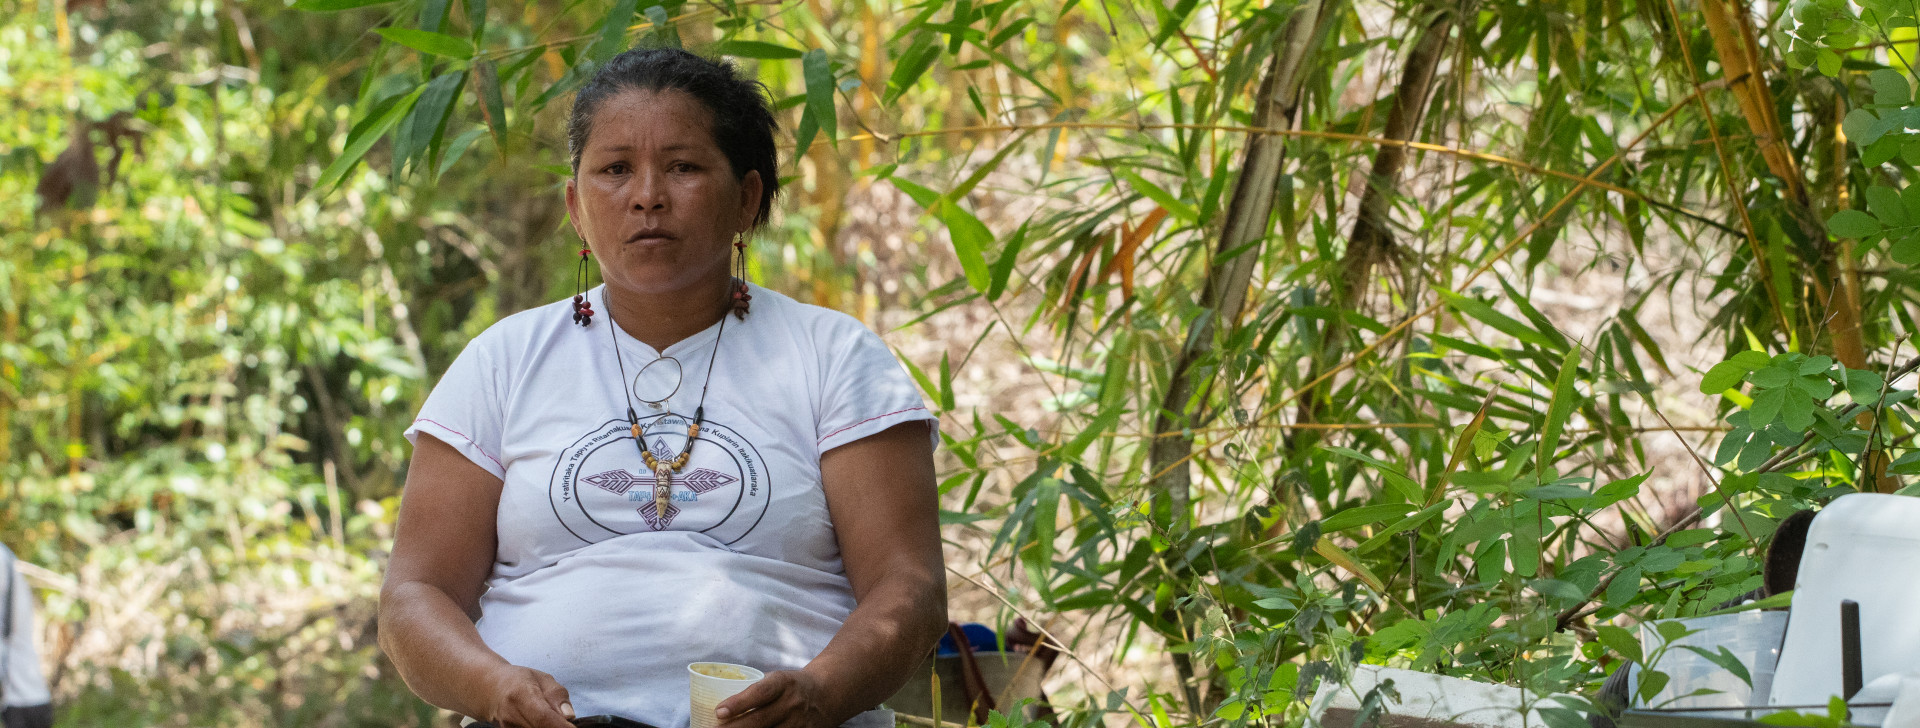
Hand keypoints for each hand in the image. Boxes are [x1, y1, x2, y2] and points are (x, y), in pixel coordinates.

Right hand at [480, 664, 575, 727]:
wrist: (489, 690)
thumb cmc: (520, 680)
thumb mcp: (543, 678)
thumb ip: (557, 695)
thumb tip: (569, 716)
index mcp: (520, 695)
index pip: (544, 717)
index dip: (561, 726)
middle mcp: (511, 716)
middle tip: (567, 723)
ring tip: (553, 719)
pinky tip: (545, 723)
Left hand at [715, 670, 842, 727]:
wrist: (827, 694)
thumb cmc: (791, 687)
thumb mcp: (776, 680)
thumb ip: (754, 693)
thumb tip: (720, 711)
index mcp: (783, 683)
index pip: (760, 693)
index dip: (739, 703)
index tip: (719, 712)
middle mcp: (792, 703)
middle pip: (759, 720)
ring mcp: (799, 723)